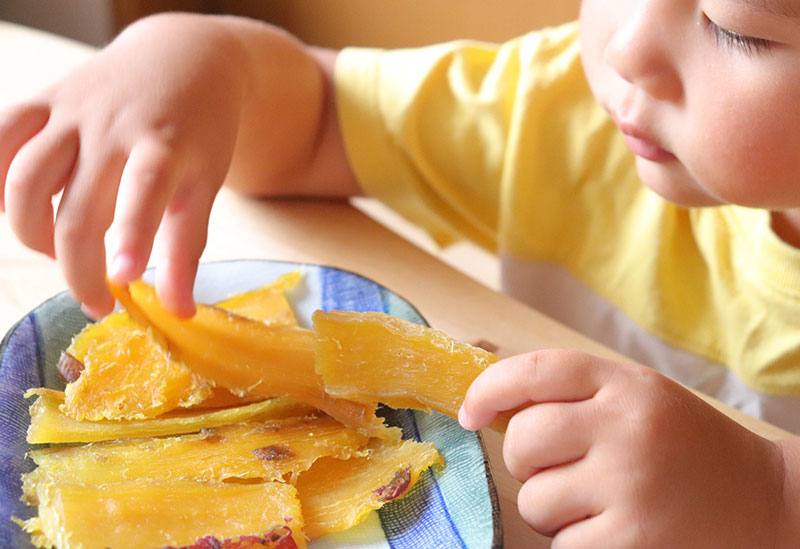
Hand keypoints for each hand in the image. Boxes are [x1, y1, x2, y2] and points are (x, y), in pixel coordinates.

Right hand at [0, 14, 247, 316]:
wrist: (185, 58)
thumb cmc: (200, 130)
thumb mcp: (206, 183)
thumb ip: (188, 246)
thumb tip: (178, 312)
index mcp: (165, 145)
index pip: (145, 190)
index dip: (132, 234)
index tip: (124, 279)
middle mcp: (114, 126)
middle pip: (77, 208)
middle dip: (79, 268)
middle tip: (98, 303)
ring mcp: (72, 110)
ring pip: (25, 177)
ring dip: (30, 230)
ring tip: (60, 251)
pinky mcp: (45, 99)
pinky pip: (0, 137)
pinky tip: (8, 207)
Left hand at [459, 349, 790, 546]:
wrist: (767, 502)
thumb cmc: (686, 448)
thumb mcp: (638, 401)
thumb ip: (575, 396)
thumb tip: (492, 408)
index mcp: (627, 385)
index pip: (537, 370)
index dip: (489, 389)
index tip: (470, 413)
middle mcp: (626, 428)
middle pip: (522, 440)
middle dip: (526, 462)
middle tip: (559, 470)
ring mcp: (628, 486)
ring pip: (533, 500)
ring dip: (551, 509)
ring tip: (599, 505)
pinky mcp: (630, 541)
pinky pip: (559, 544)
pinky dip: (574, 542)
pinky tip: (613, 532)